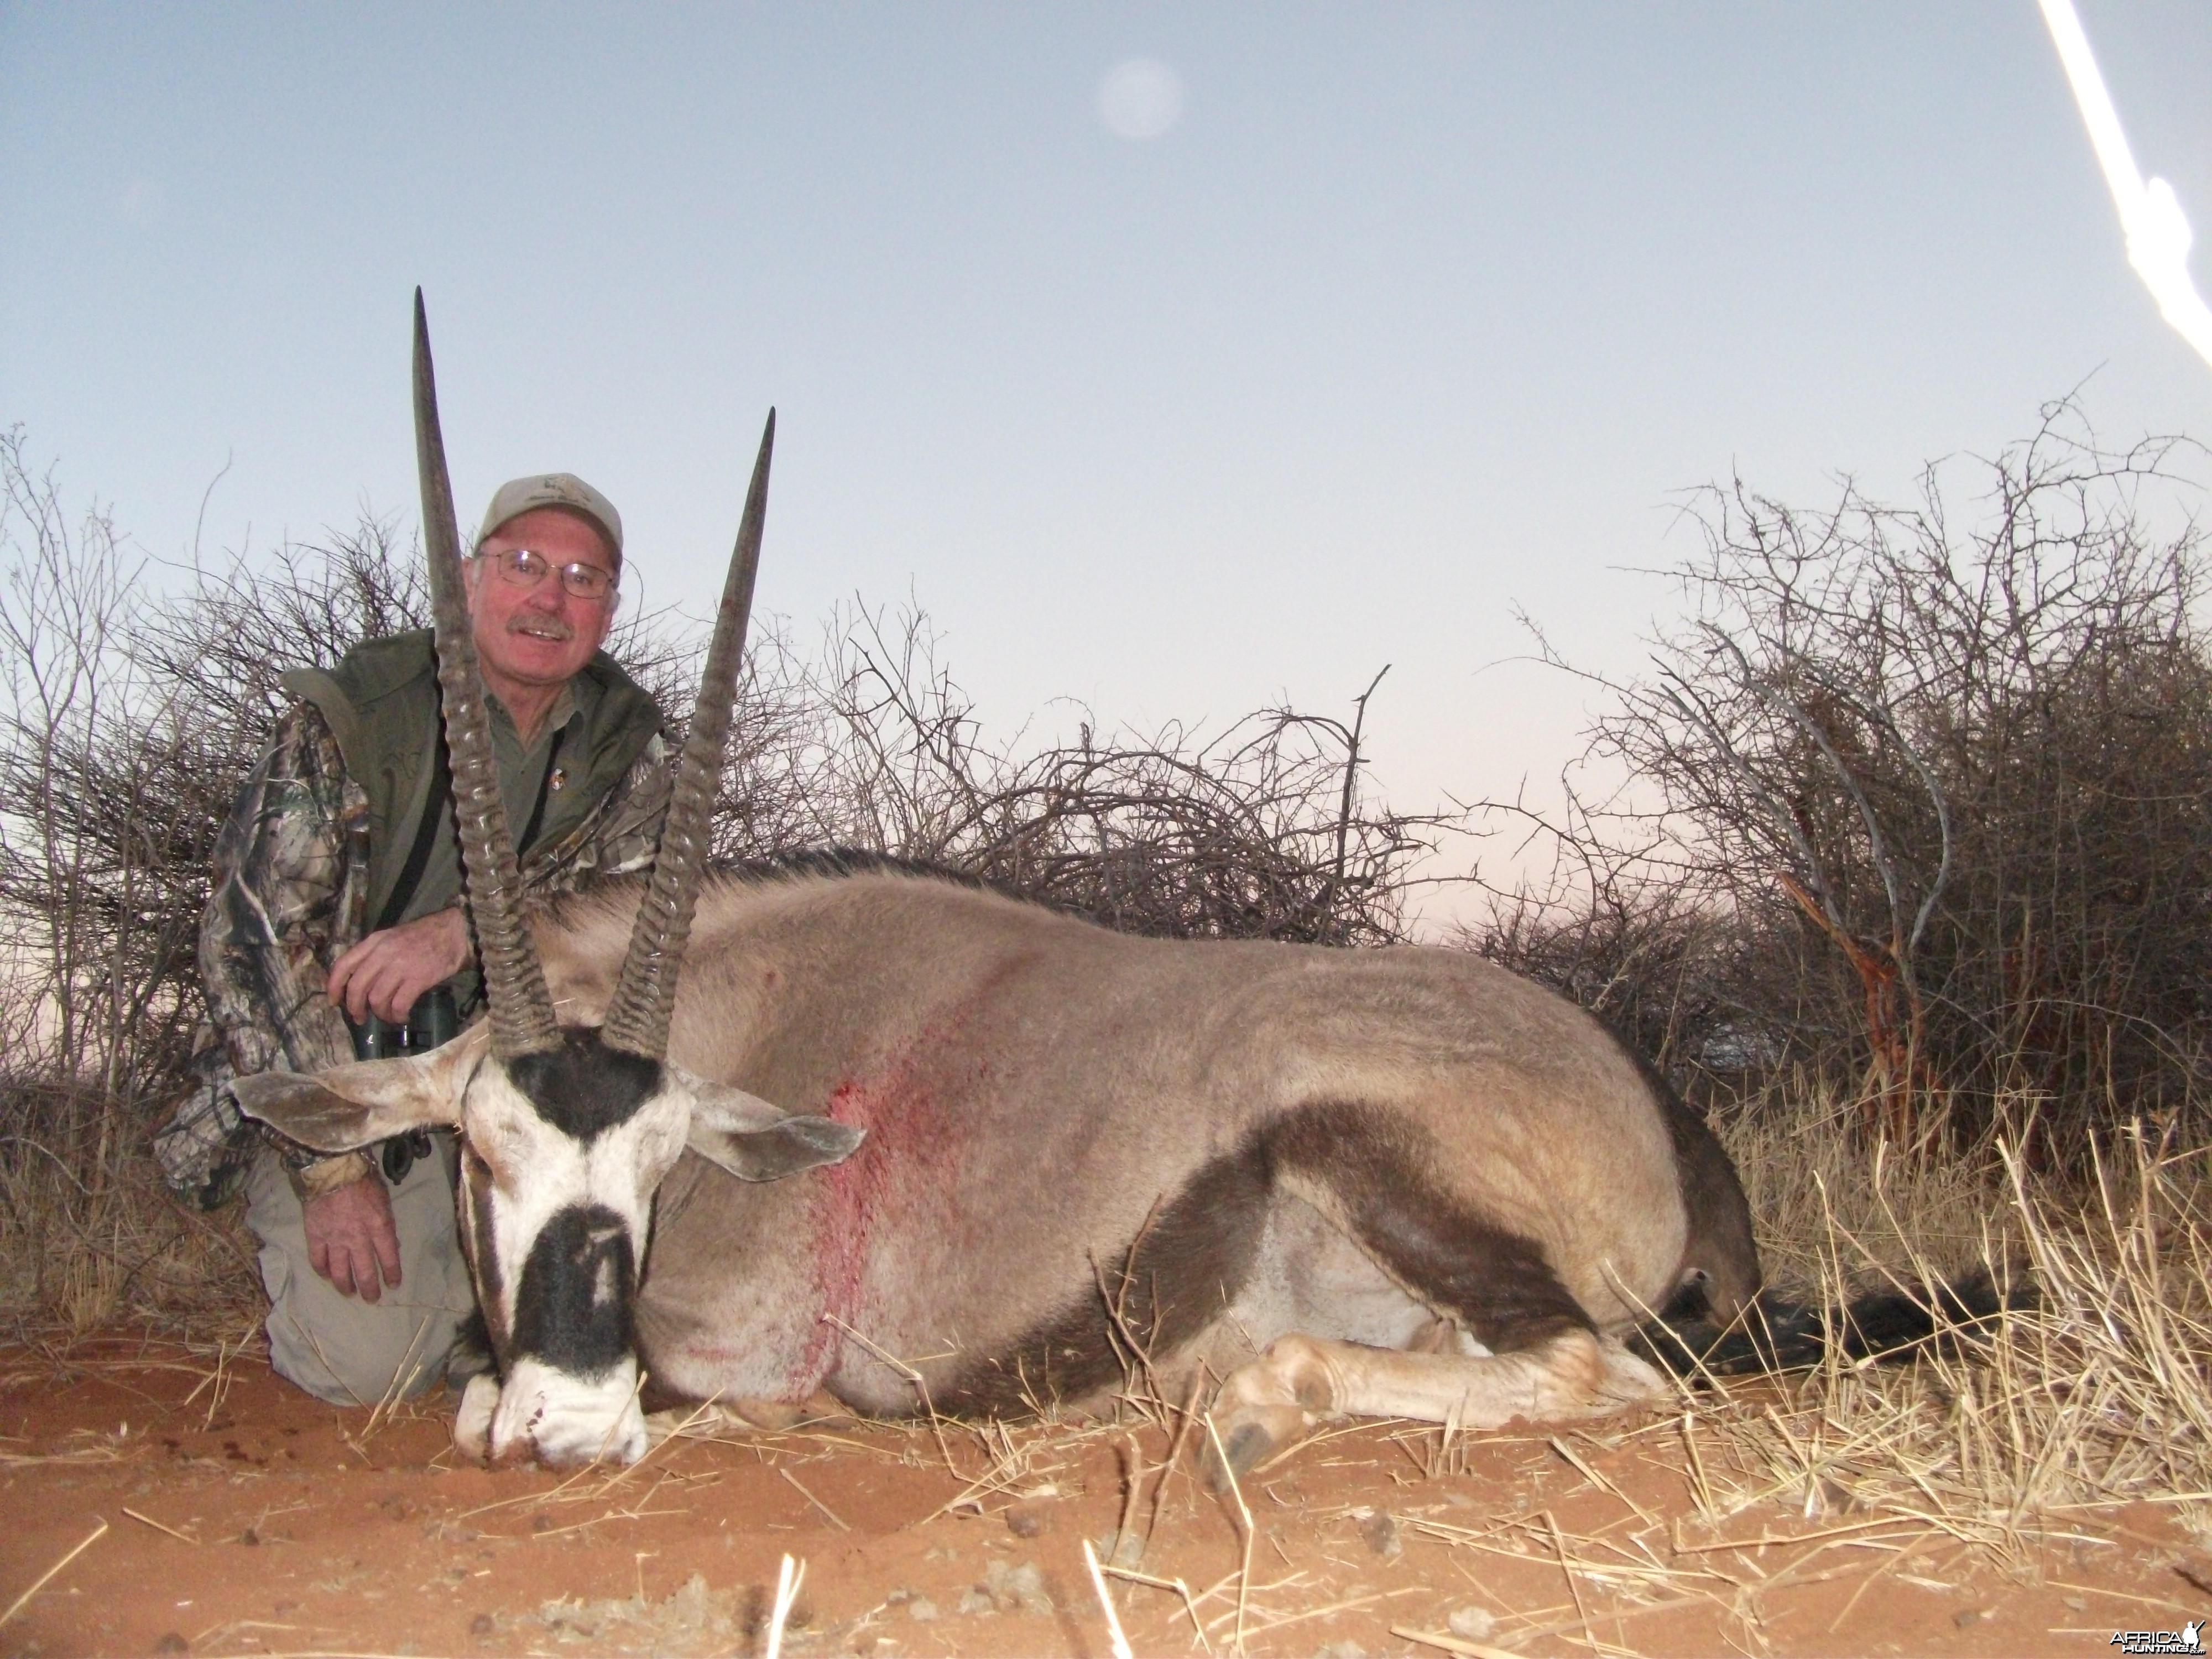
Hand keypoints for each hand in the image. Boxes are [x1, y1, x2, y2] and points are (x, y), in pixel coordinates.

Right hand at [303, 1174, 401, 1300]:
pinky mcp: (315, 1235)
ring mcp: (335, 1239)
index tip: (393, 1285)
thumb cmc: (363, 1180)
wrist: (333, 1169)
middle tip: (371, 1299)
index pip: (389, 1258)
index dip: (391, 1274)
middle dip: (369, 1289)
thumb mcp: (384, 1200)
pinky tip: (326, 1276)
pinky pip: (318, 1259)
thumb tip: (390, 1245)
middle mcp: (358, 1238)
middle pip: (364, 1272)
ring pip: (340, 1271)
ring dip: (345, 1285)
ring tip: (349, 1293)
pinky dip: (322, 1271)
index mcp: (380, 1227)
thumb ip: (386, 1224)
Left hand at [327, 908, 469, 1023]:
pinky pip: (398, 1004)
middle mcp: (382, 954)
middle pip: (357, 988)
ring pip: (376, 999)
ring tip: (387, 1016)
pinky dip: (397, 1015)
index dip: (334, 987)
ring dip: (379, 1014)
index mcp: (373, 942)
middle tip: (360, 1017)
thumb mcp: (391, 938)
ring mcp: (400, 967)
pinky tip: (402, 1016)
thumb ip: (374, 954)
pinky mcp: (417, 979)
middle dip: (355, 1008)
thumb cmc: (423, 936)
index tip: (334, 1001)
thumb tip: (360, 982)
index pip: (343, 966)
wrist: (454, 932)